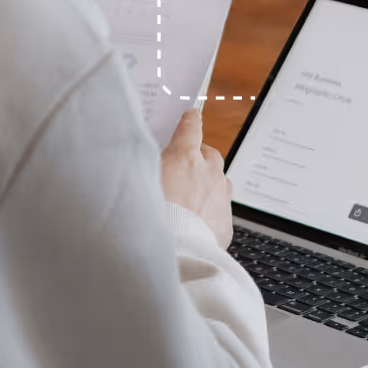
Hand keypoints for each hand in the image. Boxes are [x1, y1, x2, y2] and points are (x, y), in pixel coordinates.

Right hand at [160, 107, 232, 248]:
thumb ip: (148, 162)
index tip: (192, 116)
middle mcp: (208, 172)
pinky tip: (194, 220)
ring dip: (207, 183)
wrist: (173, 251)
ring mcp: (221, 196)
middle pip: (209, 154)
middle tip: (182, 168)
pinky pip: (220, 208)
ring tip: (188, 197)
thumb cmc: (151, 212)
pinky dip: (210, 209)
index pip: (191, 127)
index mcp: (185, 156)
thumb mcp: (141, 176)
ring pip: (218, 180)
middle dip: (198, 157)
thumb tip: (146, 154)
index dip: (190, 120)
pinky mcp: (226, 221)